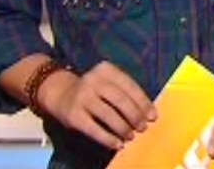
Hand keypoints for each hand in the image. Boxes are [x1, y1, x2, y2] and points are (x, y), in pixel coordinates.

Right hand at [40, 61, 156, 150]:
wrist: (60, 93)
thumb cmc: (93, 90)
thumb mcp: (107, 82)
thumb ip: (125, 92)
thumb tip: (147, 113)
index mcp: (105, 69)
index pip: (129, 85)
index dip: (143, 102)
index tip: (153, 116)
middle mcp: (93, 80)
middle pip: (120, 99)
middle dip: (135, 116)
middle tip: (143, 128)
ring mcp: (82, 97)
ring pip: (108, 115)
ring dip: (123, 128)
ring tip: (130, 136)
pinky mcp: (74, 115)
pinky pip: (94, 129)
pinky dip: (108, 138)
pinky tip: (117, 144)